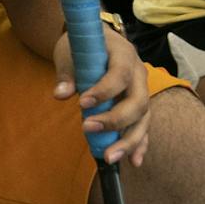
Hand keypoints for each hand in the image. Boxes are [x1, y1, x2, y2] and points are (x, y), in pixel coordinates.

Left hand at [52, 26, 152, 164]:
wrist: (99, 40)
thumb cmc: (84, 45)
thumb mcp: (71, 51)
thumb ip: (67, 73)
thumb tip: (60, 94)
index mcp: (124, 54)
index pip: (120, 74)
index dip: (104, 91)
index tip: (82, 103)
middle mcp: (139, 73)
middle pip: (138, 101)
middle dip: (116, 120)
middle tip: (88, 129)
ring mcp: (142, 91)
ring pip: (144, 118)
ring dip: (128, 140)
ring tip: (109, 157)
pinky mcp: (140, 106)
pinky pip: (144, 126)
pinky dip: (140, 144)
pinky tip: (133, 162)